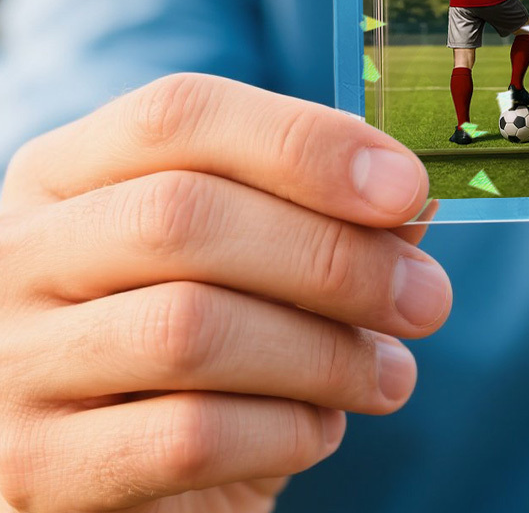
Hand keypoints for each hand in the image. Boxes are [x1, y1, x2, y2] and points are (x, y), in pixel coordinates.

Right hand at [0, 74, 450, 511]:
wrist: (131, 475)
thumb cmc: (203, 334)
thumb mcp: (247, 254)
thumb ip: (320, 215)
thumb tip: (411, 196)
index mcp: (73, 169)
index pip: (180, 114)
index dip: (306, 142)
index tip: (407, 187)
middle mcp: (22, 249)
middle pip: (185, 216)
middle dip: (333, 257)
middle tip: (426, 297)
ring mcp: (12, 360)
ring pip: (188, 329)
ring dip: (324, 351)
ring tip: (392, 373)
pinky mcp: (36, 469)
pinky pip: (184, 438)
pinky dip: (284, 430)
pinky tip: (323, 426)